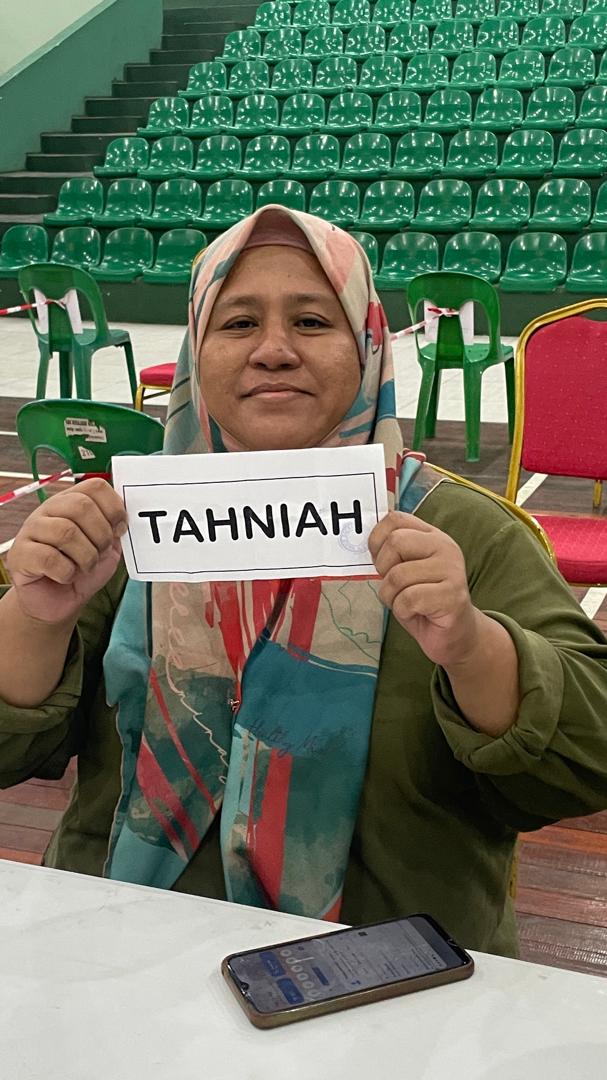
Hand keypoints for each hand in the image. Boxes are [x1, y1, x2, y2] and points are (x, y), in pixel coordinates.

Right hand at [6, 478, 127, 625]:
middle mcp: (49, 510)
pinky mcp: (20, 554)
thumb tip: (123, 518)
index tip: (119, 530)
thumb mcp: (105, 549)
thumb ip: (114, 531)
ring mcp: (31, 530)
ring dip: (86, 556)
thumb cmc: (79, 572)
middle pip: (81, 506)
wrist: (55, 602)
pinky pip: (49, 558)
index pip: (95, 487)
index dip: (114, 508)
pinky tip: (65, 576)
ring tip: (85, 567)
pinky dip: (66, 572)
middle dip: (101, 535)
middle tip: (101, 552)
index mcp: (71, 502)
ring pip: (66, 532)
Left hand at [369, 510, 480, 668]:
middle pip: (395, 542)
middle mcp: (445, 547)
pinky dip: (403, 611)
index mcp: (432, 536)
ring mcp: (452, 570)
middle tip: (394, 586)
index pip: (395, 519)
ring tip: (407, 603)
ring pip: (398, 576)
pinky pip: (408, 599)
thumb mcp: (405, 570)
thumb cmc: (423, 601)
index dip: (377, 540)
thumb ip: (391, 552)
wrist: (455, 634)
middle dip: (383, 569)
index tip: (381, 562)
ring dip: (392, 596)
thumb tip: (358, 539)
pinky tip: (417, 613)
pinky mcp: (452, 596)